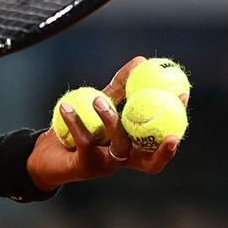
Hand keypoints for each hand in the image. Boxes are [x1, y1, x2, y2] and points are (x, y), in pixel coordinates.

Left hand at [26, 56, 184, 191]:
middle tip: (158, 106)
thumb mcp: (99, 106)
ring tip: (98, 100)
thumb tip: (140, 61)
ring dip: (110, 120)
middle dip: (160, 140)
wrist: (44, 155)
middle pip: (149, 155)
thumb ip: (119, 89)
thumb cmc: (76, 131)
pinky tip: (66, 105)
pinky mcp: (85, 167)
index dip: (177, 121)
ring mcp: (106, 166)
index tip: (183, 97)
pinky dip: (75, 121)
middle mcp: (124, 161)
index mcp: (132, 148)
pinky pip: (85, 141)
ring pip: (119, 144)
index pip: (161, 142)